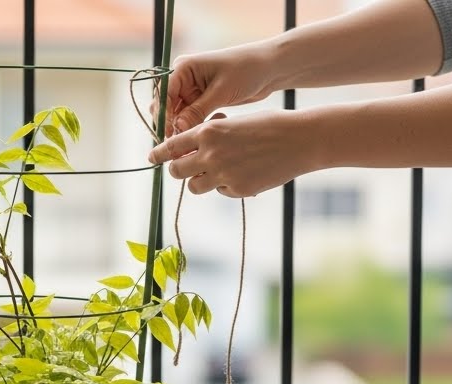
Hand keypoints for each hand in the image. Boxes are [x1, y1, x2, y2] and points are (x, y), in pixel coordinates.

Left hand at [146, 111, 321, 197]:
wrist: (299, 140)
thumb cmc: (268, 125)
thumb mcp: (233, 123)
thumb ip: (210, 136)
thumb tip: (191, 148)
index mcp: (208, 132)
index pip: (172, 146)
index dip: (159, 153)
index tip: (151, 158)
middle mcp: (210, 154)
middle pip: (176, 171)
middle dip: (178, 170)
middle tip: (185, 168)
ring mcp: (223, 175)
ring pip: (194, 187)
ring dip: (200, 181)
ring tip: (217, 171)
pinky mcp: (237, 190)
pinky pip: (220, 192)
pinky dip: (226, 186)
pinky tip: (244, 174)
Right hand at [161, 42, 276, 134]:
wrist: (268, 69)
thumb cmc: (246, 70)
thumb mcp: (222, 91)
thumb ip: (198, 110)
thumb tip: (177, 127)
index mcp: (184, 68)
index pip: (164, 93)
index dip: (164, 114)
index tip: (169, 133)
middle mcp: (184, 78)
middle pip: (167, 105)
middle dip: (170, 123)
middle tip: (179, 141)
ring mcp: (192, 91)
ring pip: (177, 115)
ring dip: (182, 127)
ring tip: (193, 139)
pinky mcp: (201, 101)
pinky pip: (190, 118)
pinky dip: (194, 126)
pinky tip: (205, 130)